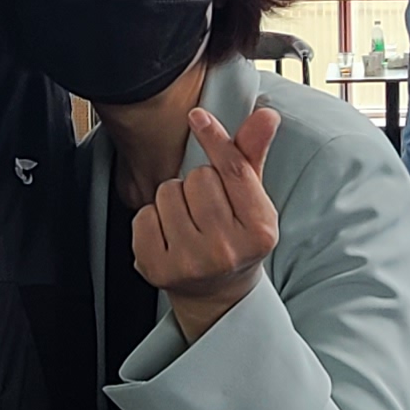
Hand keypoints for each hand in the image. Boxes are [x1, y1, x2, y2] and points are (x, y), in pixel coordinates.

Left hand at [132, 108, 282, 332]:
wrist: (218, 294)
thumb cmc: (236, 238)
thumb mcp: (252, 200)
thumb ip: (252, 156)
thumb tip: (266, 115)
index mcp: (259, 230)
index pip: (233, 170)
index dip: (214, 138)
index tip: (197, 116)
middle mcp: (227, 250)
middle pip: (198, 177)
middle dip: (198, 184)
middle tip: (206, 209)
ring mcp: (190, 262)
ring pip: (167, 192)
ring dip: (174, 200)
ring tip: (188, 222)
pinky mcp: (157, 269)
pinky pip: (143, 215)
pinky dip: (152, 220)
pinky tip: (168, 236)